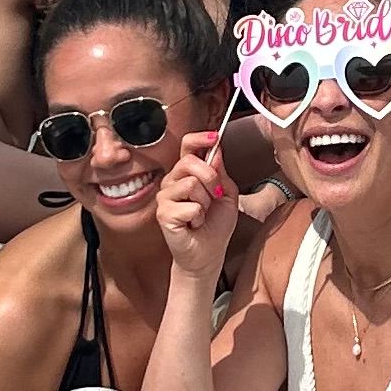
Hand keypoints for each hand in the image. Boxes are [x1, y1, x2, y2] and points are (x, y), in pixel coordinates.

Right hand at [154, 132, 232, 279]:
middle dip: (211, 178)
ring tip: (202, 214)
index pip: (187, 146)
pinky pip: (189, 206)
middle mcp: (173, 181)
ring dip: (205, 201)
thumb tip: (215, 149)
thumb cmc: (216, 224)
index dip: (199, 138)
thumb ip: (220, 171)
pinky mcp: (163, 213)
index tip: (215, 136)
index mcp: (187, 173)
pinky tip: (194, 224)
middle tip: (216, 195)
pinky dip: (199, 217)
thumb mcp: (227, 193)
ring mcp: (165, 197)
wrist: (209, 253)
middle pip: (189, 161)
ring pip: (190, 183)